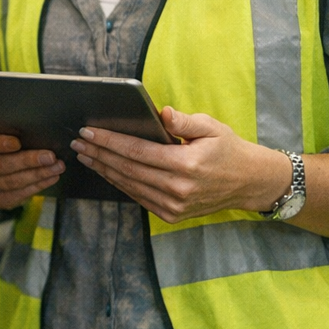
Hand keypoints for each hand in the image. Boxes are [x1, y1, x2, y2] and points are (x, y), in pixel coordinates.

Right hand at [0, 126, 65, 208]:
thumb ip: (3, 129)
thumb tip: (34, 130)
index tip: (17, 142)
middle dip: (27, 161)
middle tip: (50, 156)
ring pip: (10, 183)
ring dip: (37, 175)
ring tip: (56, 167)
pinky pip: (16, 196)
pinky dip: (36, 186)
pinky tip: (50, 178)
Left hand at [72, 107, 290, 222]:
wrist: (250, 183)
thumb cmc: (228, 150)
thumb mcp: (212, 128)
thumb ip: (185, 121)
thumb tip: (162, 113)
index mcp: (186, 164)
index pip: (136, 151)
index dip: (109, 141)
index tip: (88, 131)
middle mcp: (178, 188)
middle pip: (126, 169)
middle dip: (99, 153)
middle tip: (78, 142)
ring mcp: (174, 205)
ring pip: (129, 185)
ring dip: (103, 169)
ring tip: (85, 155)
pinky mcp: (172, 214)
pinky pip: (138, 197)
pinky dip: (119, 183)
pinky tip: (105, 171)